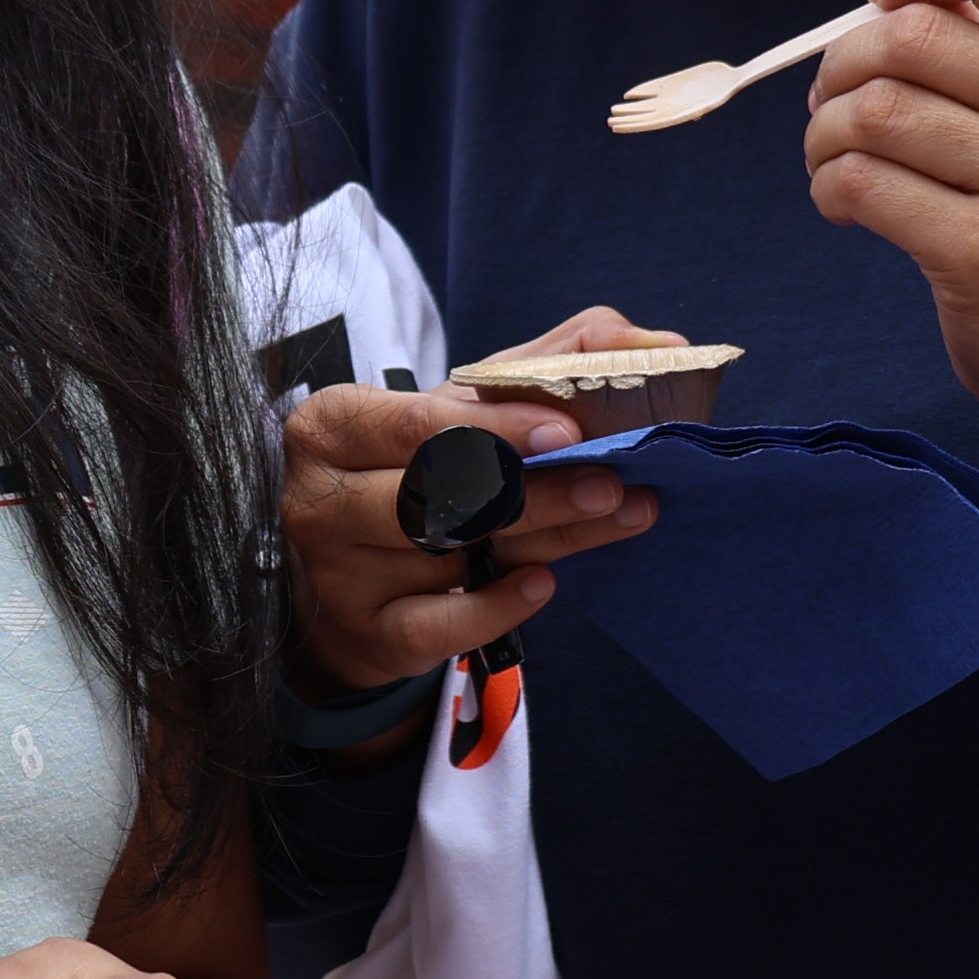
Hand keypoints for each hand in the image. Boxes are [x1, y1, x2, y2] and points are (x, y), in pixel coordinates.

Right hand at [280, 310, 669, 702]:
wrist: (357, 576)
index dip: (495, 428)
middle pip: (437, 494)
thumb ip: (552, 361)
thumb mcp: (468, 405)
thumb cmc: (419, 468)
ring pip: (449, 558)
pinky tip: (545, 584)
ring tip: (617, 515)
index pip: (417, 423)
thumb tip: (658, 344)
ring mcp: (338, 574)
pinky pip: (439, 627)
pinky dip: (496, 606)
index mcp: (334, 424)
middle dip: (534, 489)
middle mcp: (320, 499)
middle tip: (614, 481)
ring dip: (545, 538)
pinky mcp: (369, 634)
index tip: (567, 430)